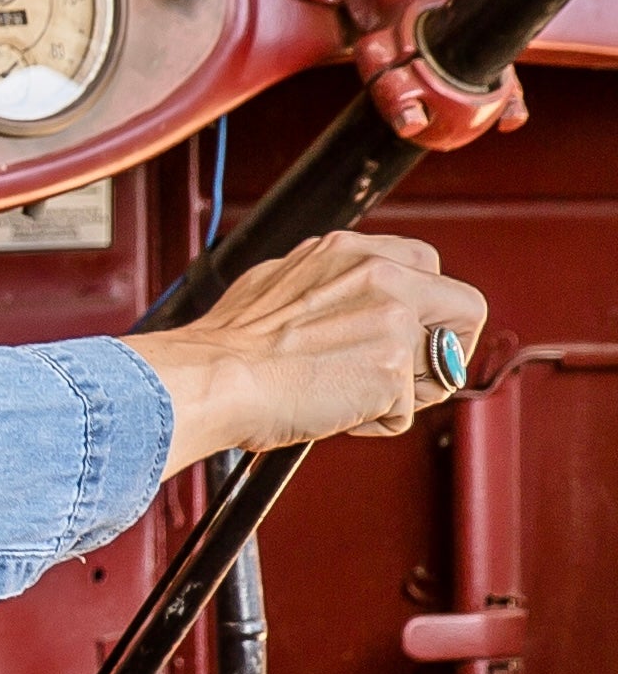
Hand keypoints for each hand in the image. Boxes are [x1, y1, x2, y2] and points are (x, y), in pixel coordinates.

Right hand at [124, 232, 488, 471]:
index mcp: (351, 251)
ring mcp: (391, 320)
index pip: (428, 265)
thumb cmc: (228, 347)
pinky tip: (332, 411)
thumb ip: (330, 284)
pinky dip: (374, 422)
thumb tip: (347, 302)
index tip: (402, 334)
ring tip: (346, 394)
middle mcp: (380, 275)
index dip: (424, 308)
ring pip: (439, 365)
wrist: (210, 379)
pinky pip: (407, 410)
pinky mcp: (391, 370)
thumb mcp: (281, 282)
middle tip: (400, 373)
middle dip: (441, 347)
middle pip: (464, 308)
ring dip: (404, 390)